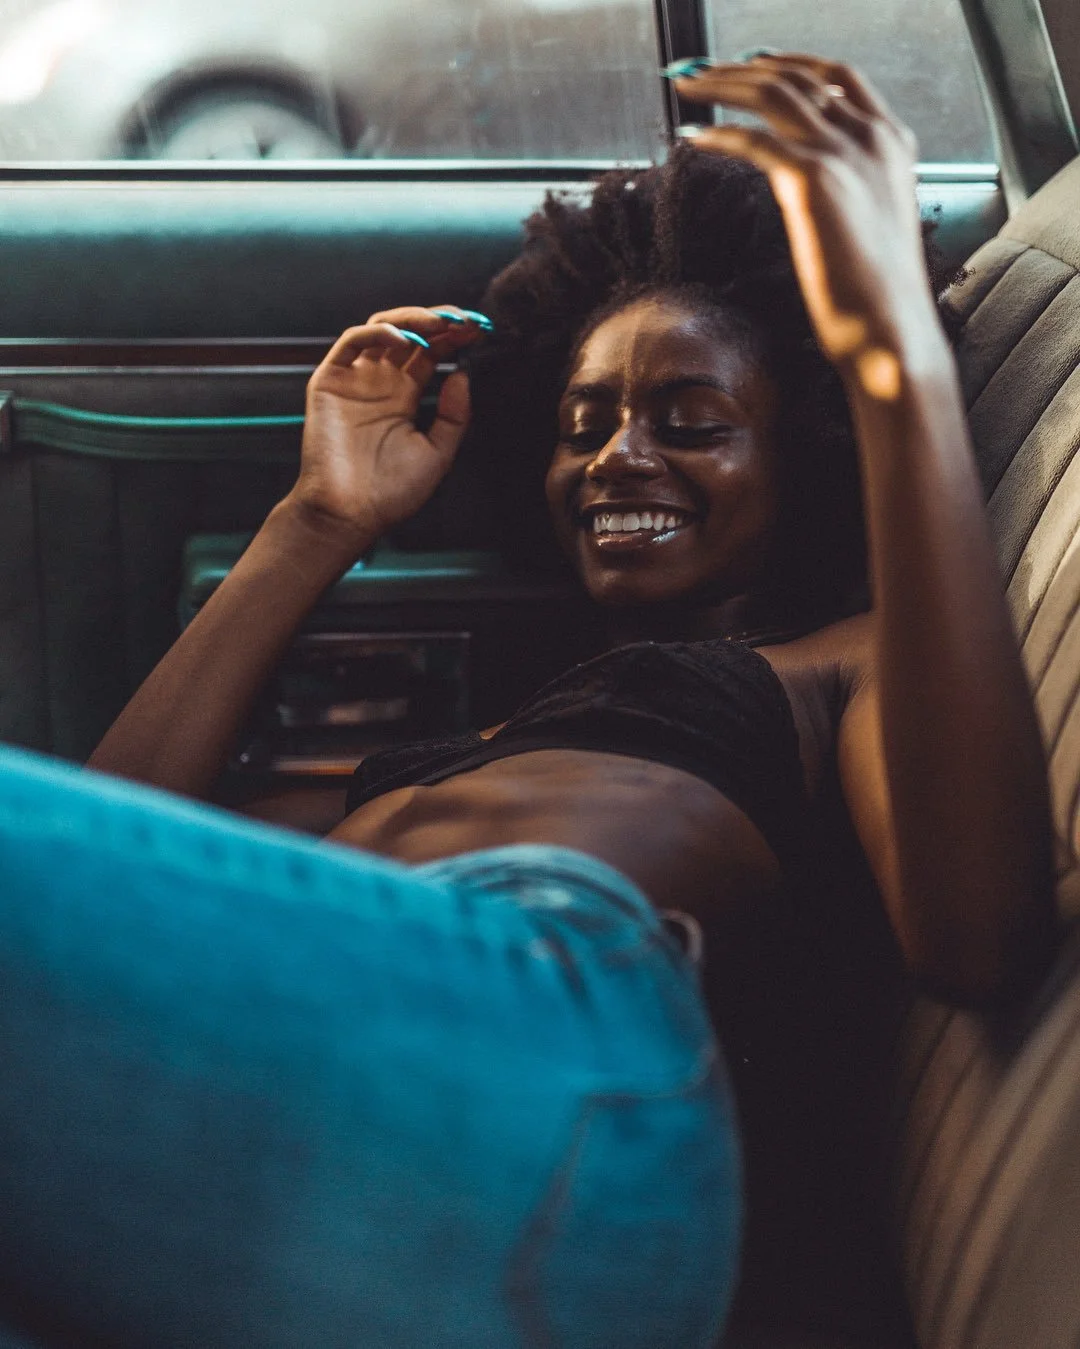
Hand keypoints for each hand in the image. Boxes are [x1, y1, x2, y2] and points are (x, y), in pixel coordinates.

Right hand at [286, 305, 487, 547]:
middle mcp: (381, 382)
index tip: (480, 330)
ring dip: (413, 319)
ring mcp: (356, 379)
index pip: (432, 354)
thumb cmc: (391, 492)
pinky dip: (377, 332)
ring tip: (441, 323)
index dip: (455, 339)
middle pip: (412, 335)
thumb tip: (463, 375)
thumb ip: (454, 417)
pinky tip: (403, 337)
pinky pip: (351, 343)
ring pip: (383, 329)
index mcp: (406, 397)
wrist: (350, 514)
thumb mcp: (438, 454)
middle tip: (466, 320)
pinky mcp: (330, 380)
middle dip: (441, 323)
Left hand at [671, 55, 938, 391]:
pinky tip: (692, 137)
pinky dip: (718, 133)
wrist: (890, 329)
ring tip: (686, 88)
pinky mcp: (814, 180)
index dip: (791, 62)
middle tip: (699, 73)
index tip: (752, 63)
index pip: (839, 76)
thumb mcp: (869, 223)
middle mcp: (872, 137)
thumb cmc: (876, 295)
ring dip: (722, 84)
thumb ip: (846, 188)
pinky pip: (755, 140)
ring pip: (775, 93)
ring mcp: (845, 153)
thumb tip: (802, 179)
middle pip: (798, 75)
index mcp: (892, 143)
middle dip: (741, 67)